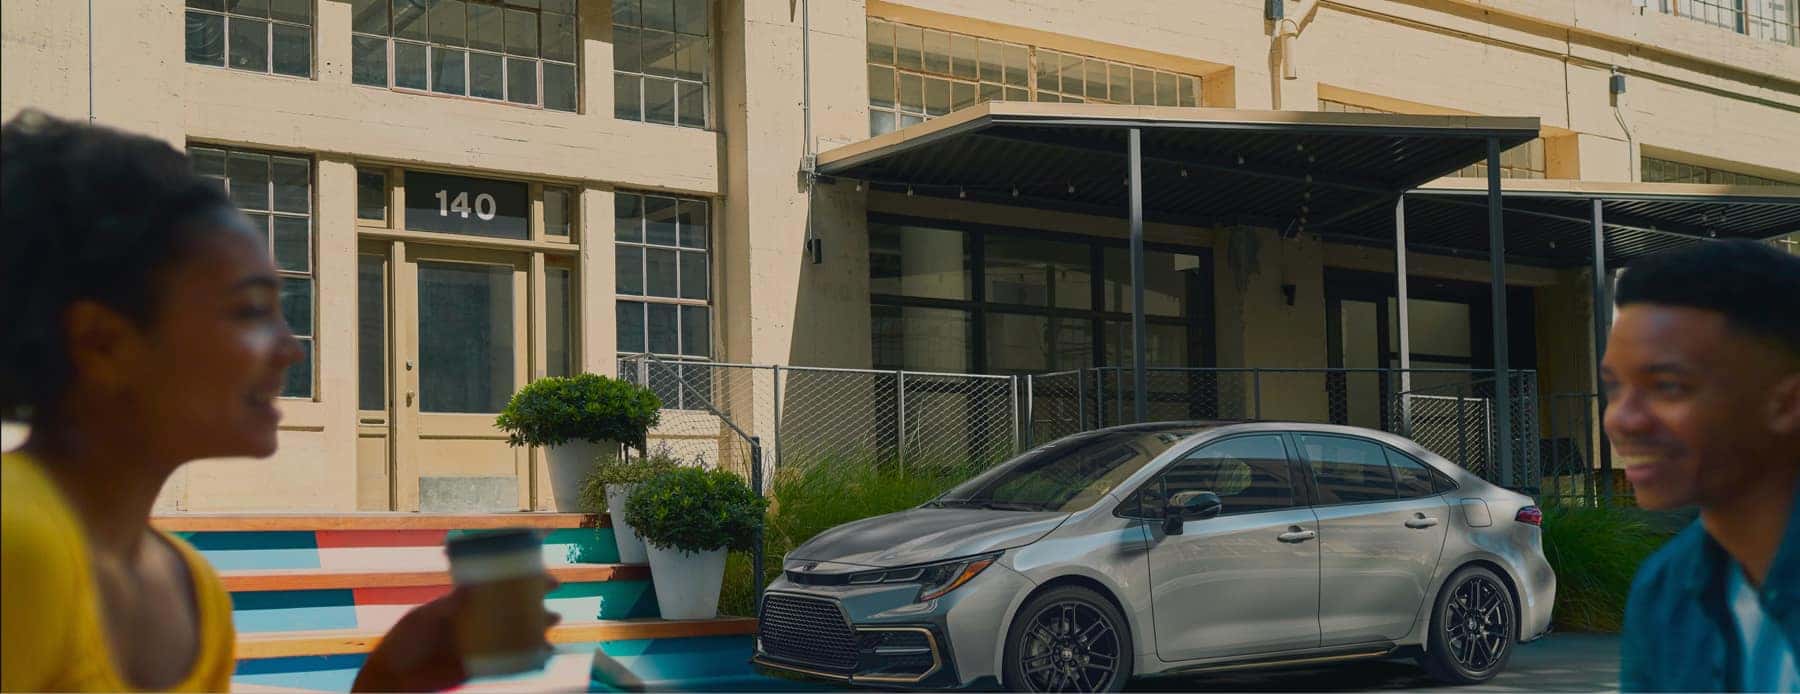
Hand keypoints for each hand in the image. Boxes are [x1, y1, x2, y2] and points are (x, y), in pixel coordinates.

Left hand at [352, 578, 561, 691]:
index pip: (497, 586)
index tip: (540, 574)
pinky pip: (508, 663)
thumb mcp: (425, 617)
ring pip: (515, 635)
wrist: (393, 677)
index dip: (520, 579)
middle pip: (512, 610)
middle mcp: (475, 622)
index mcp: (464, 604)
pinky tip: (543, 656)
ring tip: (552, 628)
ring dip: (536, 632)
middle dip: (536, 605)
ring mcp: (478, 645)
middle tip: (553, 602)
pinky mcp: (478, 667)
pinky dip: (527, 660)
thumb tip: (470, 586)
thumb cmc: (404, 642)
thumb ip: (448, 605)